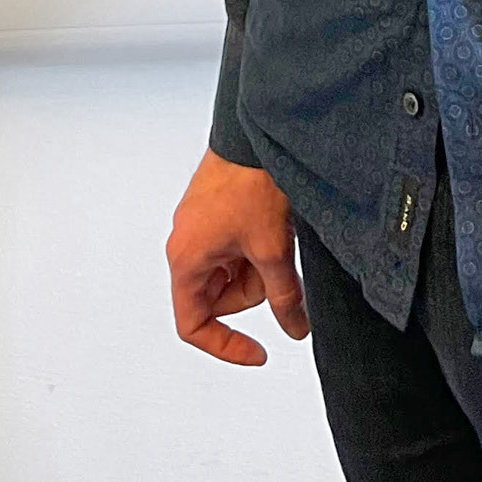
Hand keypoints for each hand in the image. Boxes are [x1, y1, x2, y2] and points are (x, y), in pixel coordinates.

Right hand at [166, 146, 309, 365]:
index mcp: (185, 259)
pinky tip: (275, 222)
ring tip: (278, 234)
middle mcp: (185, 244)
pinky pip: (236, 246)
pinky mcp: (215, 209)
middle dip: (254, 289)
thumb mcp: (272, 249)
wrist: (256, 130)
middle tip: (278, 265)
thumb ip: (284, 296)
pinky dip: (258, 244)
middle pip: (219, 297)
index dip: (226, 345)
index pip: (193, 325)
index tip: (259, 351)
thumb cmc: (251, 181)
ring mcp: (200, 225)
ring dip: (259, 264)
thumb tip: (296, 328)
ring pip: (232, 271)